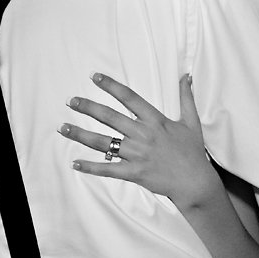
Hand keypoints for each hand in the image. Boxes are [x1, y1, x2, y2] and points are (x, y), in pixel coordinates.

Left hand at [59, 73, 222, 209]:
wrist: (195, 181)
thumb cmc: (193, 152)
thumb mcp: (192, 122)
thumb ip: (186, 98)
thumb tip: (185, 76)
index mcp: (155, 121)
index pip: (129, 98)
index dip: (111, 86)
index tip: (95, 77)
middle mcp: (143, 135)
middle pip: (110, 118)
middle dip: (88, 108)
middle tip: (71, 101)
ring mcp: (137, 154)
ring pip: (103, 143)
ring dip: (81, 135)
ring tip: (63, 128)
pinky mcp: (134, 172)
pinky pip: (108, 169)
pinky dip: (91, 167)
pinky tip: (76, 162)